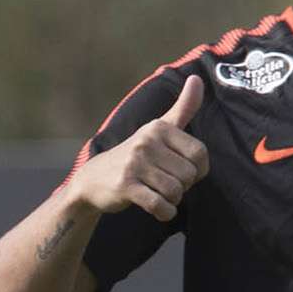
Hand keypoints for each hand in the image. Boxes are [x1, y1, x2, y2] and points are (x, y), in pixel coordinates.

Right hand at [69, 75, 208, 221]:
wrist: (92, 180)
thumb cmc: (134, 155)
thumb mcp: (157, 129)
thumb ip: (182, 108)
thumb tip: (197, 78)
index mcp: (159, 127)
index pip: (200, 154)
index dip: (197, 170)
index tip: (182, 171)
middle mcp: (146, 142)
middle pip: (189, 175)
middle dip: (182, 187)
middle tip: (165, 184)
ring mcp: (135, 164)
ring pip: (175, 191)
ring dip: (172, 200)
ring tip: (159, 195)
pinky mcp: (126, 185)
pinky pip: (159, 205)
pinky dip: (164, 213)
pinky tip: (158, 210)